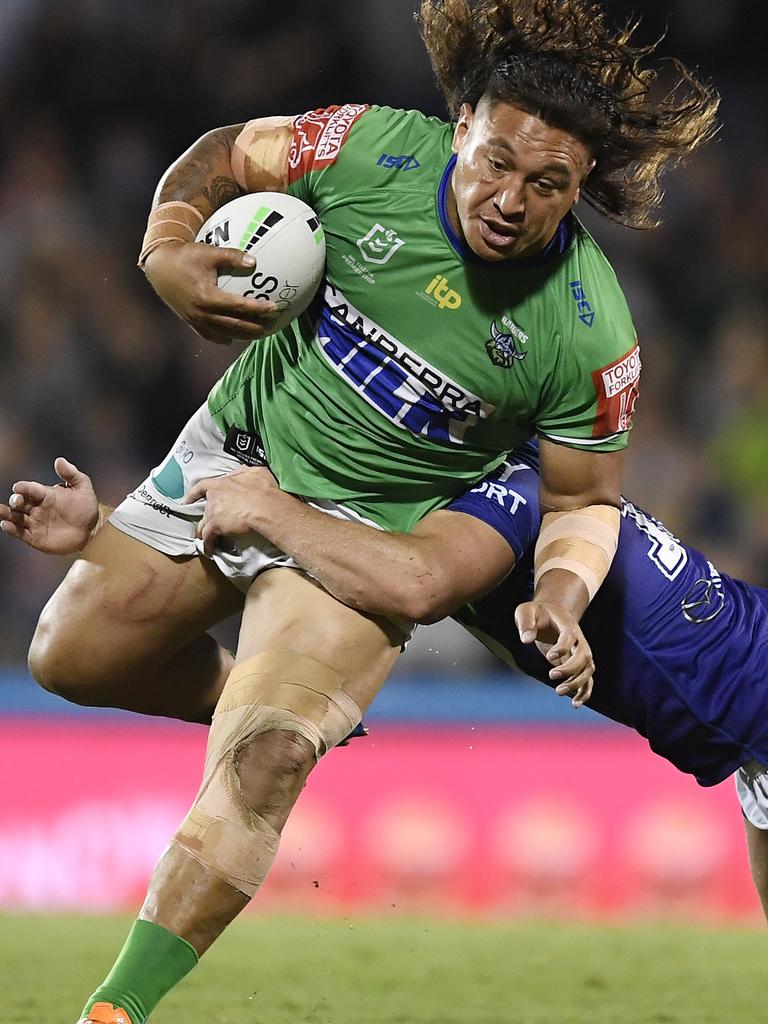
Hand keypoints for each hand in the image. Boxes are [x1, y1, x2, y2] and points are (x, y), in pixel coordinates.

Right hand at [0, 458, 99, 554]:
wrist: (92, 531)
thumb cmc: (86, 508)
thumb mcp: (83, 488)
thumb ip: (72, 474)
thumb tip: (60, 461)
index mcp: (45, 494)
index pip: (30, 489)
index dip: (24, 488)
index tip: (18, 487)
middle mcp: (36, 507)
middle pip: (19, 502)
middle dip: (15, 500)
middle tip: (16, 501)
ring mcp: (35, 523)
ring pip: (15, 517)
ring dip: (6, 514)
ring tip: (0, 512)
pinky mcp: (35, 537)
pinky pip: (20, 533)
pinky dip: (12, 529)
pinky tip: (6, 525)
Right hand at [143, 241, 278, 343]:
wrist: (160, 267)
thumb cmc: (185, 257)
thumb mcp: (209, 252)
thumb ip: (232, 256)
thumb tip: (254, 261)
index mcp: (207, 297)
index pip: (239, 306)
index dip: (258, 308)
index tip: (275, 307)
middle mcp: (202, 313)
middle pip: (235, 325)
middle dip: (255, 327)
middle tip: (273, 325)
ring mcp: (195, 320)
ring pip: (224, 333)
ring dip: (243, 335)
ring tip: (259, 334)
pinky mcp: (190, 322)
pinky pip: (210, 335)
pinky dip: (223, 337)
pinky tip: (234, 338)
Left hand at [184, 465, 283, 555]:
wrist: (265, 507)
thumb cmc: (263, 490)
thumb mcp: (255, 473)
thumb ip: (244, 472)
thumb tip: (241, 472)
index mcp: (221, 484)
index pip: (202, 487)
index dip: (193, 494)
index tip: (187, 500)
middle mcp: (213, 498)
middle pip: (205, 509)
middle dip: (207, 516)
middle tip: (208, 522)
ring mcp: (212, 512)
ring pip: (203, 524)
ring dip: (203, 531)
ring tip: (204, 538)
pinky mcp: (215, 526)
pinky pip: (207, 537)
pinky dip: (207, 544)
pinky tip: (209, 549)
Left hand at [514, 601, 594, 707]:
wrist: (553, 613)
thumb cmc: (537, 613)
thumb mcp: (526, 611)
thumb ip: (525, 622)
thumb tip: (525, 639)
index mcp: (567, 625)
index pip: (570, 636)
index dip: (562, 647)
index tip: (549, 656)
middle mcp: (579, 640)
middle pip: (583, 655)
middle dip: (570, 668)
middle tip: (551, 675)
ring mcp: (581, 653)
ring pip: (588, 670)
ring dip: (577, 683)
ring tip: (559, 692)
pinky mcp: (578, 664)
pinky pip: (588, 679)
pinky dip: (584, 692)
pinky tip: (575, 704)